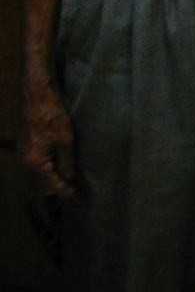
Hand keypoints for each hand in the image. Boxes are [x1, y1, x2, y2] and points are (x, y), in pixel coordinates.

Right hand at [21, 83, 75, 197]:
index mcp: (35, 161)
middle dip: (59, 180)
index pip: (51, 182)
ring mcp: (23, 151)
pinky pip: (39, 157)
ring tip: (70, 172)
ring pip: (42, 166)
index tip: (73, 197)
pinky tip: (60, 157)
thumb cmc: (52, 115)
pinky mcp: (25, 142)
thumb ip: (67, 161)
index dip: (64, 190)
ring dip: (55, 169)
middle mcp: (25, 159)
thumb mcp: (66, 139)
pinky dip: (50, 159)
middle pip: (45, 175)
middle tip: (75, 186)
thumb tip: (69, 177)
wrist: (37, 94)